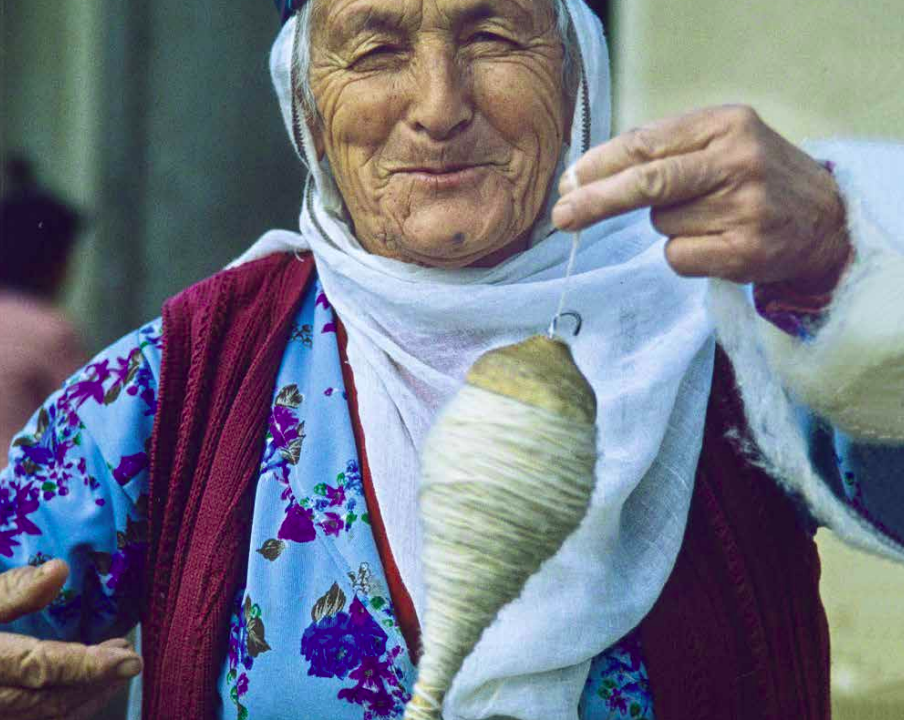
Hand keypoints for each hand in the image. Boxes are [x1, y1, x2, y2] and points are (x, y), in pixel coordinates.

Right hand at [0, 560, 141, 719]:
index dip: (89, 666)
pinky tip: (82, 692)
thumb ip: (14, 591)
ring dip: (84, 698)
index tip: (130, 659)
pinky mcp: (0, 714)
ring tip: (112, 671)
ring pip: (43, 717)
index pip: (41, 667)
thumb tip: (61, 569)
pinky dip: (63, 709)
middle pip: (49, 700)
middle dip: (96, 682)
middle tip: (127, 657)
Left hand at [553, 105, 850, 287]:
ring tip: (710, 218)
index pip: (646, 143)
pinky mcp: (745, 251)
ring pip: (661, 224)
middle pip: (648, 182)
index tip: (568, 182)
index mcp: (726, 123)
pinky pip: (678, 256)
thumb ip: (663, 151)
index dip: (600, 165)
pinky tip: (715, 243)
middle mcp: (738, 161)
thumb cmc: (752, 178)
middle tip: (561, 215)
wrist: (824, 220)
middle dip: (596, 200)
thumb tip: (582, 178)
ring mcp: (745, 207)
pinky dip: (683, 254)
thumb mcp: (719, 143)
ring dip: (668, 226)